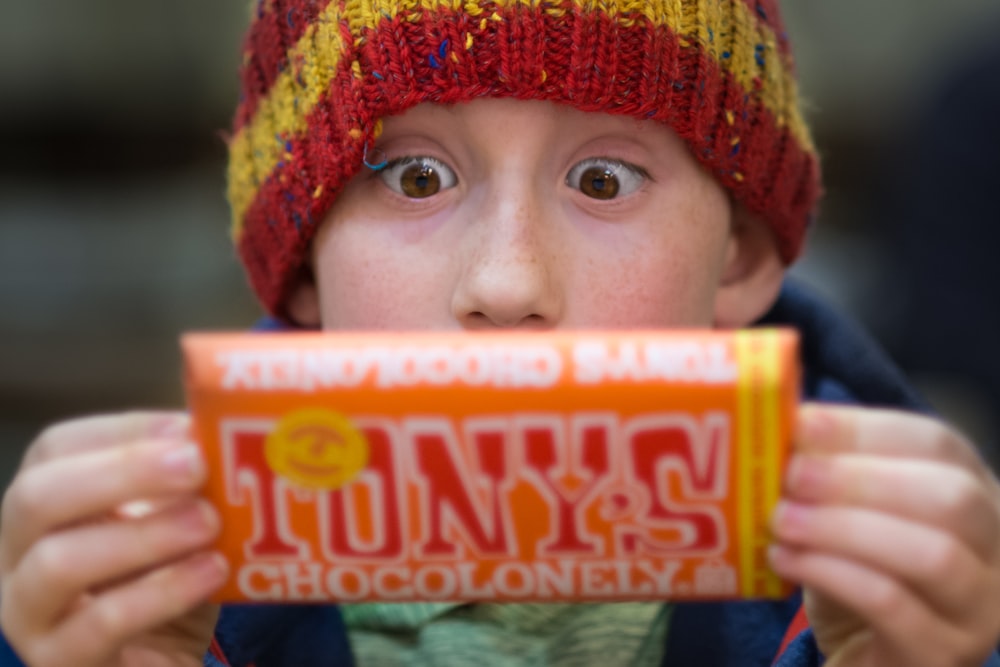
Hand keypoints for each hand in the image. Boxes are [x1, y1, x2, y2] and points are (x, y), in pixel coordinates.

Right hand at [0, 413, 226, 666]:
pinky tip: (211, 571)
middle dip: (124, 472)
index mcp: (45, 505)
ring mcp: (28, 614)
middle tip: (197, 465)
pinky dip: (161, 591)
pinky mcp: (58, 663)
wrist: (165, 664)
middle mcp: (17, 554)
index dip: (123, 431)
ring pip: (58, 562)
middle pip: (38, 497)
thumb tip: (226, 429)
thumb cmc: (169, 579)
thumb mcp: (179, 519)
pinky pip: (100, 625)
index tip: (188, 428)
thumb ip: (189, 480)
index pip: (56, 449)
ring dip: (144, 535)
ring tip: (210, 522)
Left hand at [769, 404, 999, 666]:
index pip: (939, 444)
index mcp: (974, 493)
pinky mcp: (943, 655)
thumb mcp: (843, 515)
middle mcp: (996, 548)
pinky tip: (786, 560)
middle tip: (791, 474)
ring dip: (844, 528)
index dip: (866, 430)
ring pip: (933, 554)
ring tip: (781, 521)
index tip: (801, 424)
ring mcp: (980, 609)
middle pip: (951, 496)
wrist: (864, 661)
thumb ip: (824, 474)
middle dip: (860, 478)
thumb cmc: (855, 577)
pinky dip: (832, 574)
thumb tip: (777, 426)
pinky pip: (894, 606)